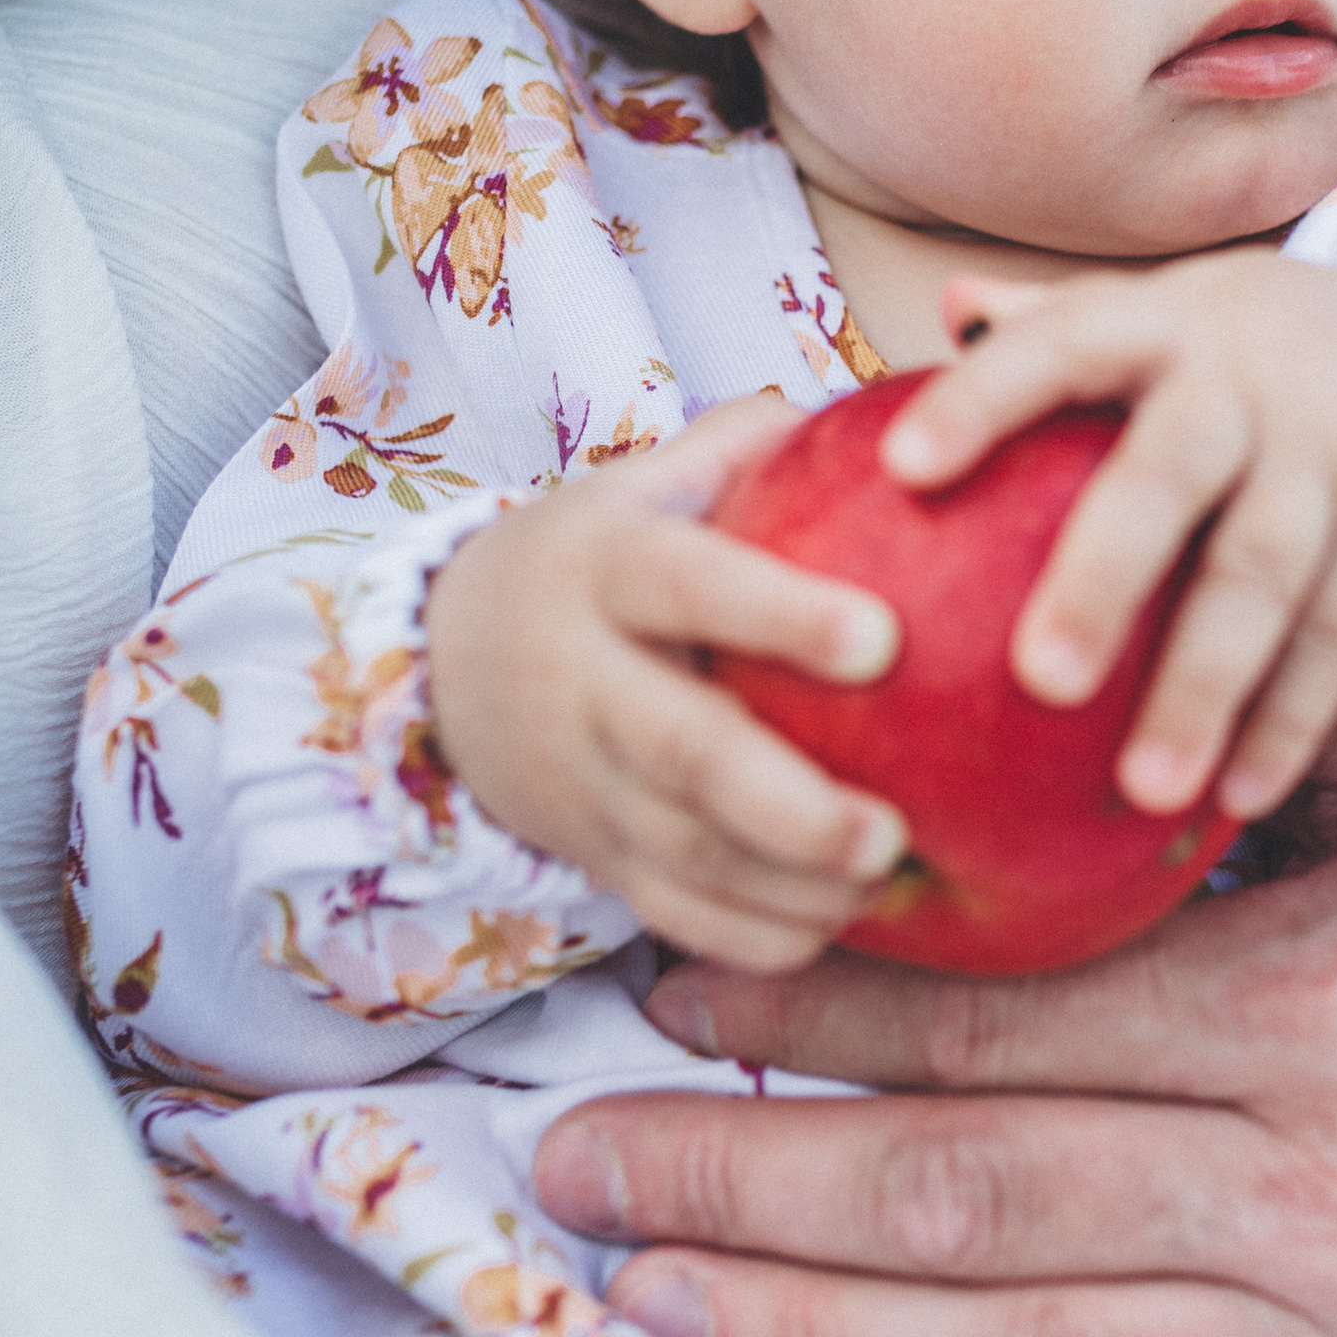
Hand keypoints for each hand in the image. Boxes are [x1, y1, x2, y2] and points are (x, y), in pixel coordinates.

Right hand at [426, 396, 907, 970]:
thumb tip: (894, 403)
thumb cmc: (598, 563)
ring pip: (684, 850)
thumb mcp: (644, 484)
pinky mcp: (595, 854)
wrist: (442, 663)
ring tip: (884, 881)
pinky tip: (837, 923)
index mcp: (608, 568)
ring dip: (786, 882)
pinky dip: (753, 932)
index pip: (689, 585)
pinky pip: (674, 913)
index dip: (778, 613)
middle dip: (788, 803)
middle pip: (683, 750)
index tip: (883, 638)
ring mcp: (585, 780)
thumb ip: (749, 445)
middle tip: (888, 831)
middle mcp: (586, 680)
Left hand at [885, 255, 1336, 819]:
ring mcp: (1328, 461)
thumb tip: (947, 312)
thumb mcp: (1167, 317)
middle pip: (1170, 473)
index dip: (985, 398)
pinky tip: (1239, 799)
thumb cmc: (1250, 355)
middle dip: (1106, 574)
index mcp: (1163, 327)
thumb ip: (1058, 322)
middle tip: (1040, 680)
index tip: (904, 468)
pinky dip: (1292, 721)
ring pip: (1262, 577)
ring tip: (1144, 791)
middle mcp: (1245, 385)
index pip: (1064, 345)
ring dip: (1206, 686)